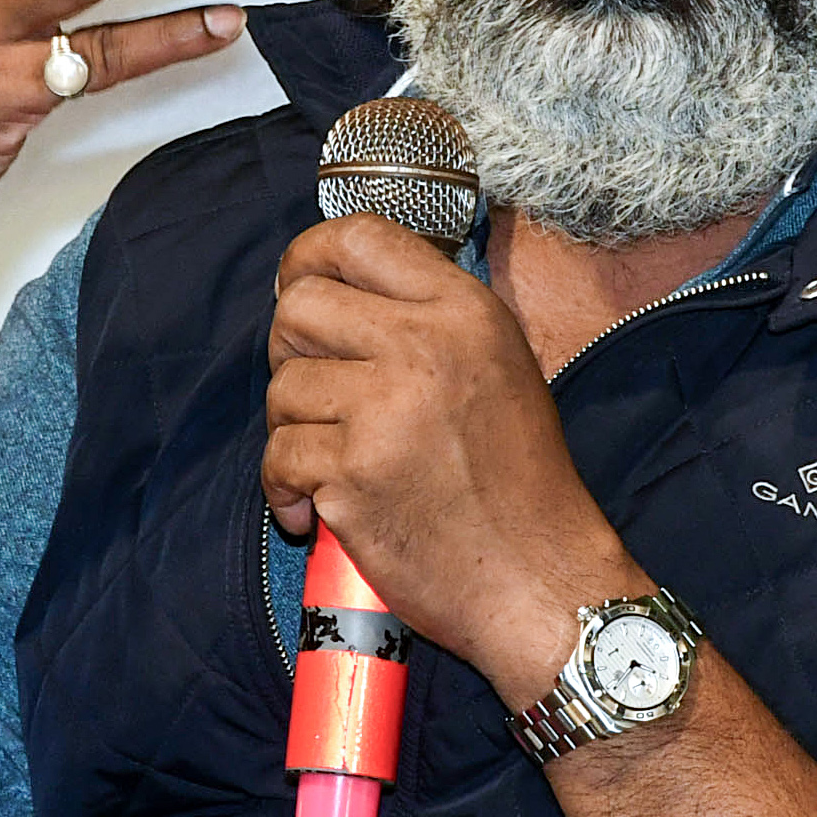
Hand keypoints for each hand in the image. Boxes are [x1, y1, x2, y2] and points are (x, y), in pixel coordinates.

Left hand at [264, 215, 640, 700]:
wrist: (539, 579)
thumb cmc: (519, 483)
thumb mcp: (500, 366)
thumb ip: (428, 319)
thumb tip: (334, 285)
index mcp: (464, 311)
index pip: (358, 237)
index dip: (308, 256)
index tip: (296, 286)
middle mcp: (424, 347)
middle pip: (299, 306)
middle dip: (291, 351)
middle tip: (319, 394)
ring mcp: (386, 409)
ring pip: (282, 387)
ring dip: (293, 429)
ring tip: (336, 462)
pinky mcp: (353, 474)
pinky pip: (277, 456)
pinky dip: (285, 489)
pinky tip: (317, 508)